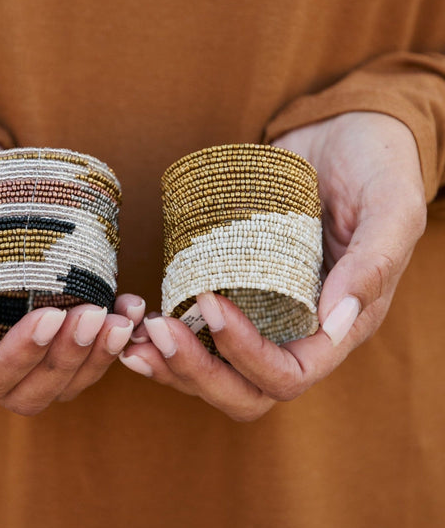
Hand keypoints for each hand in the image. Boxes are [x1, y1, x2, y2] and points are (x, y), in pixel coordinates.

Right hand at [0, 131, 144, 414]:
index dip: (20, 357)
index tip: (52, 315)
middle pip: (27, 389)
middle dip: (66, 359)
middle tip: (96, 316)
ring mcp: (8, 335)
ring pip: (59, 378)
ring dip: (96, 356)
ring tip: (122, 317)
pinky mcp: (38, 313)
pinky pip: (76, 347)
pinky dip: (106, 338)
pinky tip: (128, 308)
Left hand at [120, 112, 426, 419]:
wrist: (341, 138)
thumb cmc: (374, 166)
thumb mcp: (392, 205)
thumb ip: (375, 261)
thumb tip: (335, 317)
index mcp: (339, 325)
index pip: (290, 373)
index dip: (247, 354)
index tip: (211, 302)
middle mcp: (297, 330)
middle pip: (245, 390)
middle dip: (198, 370)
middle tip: (159, 329)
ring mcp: (263, 314)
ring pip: (215, 372)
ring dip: (171, 365)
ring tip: (135, 335)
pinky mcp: (235, 290)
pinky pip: (199, 334)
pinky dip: (166, 338)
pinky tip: (137, 320)